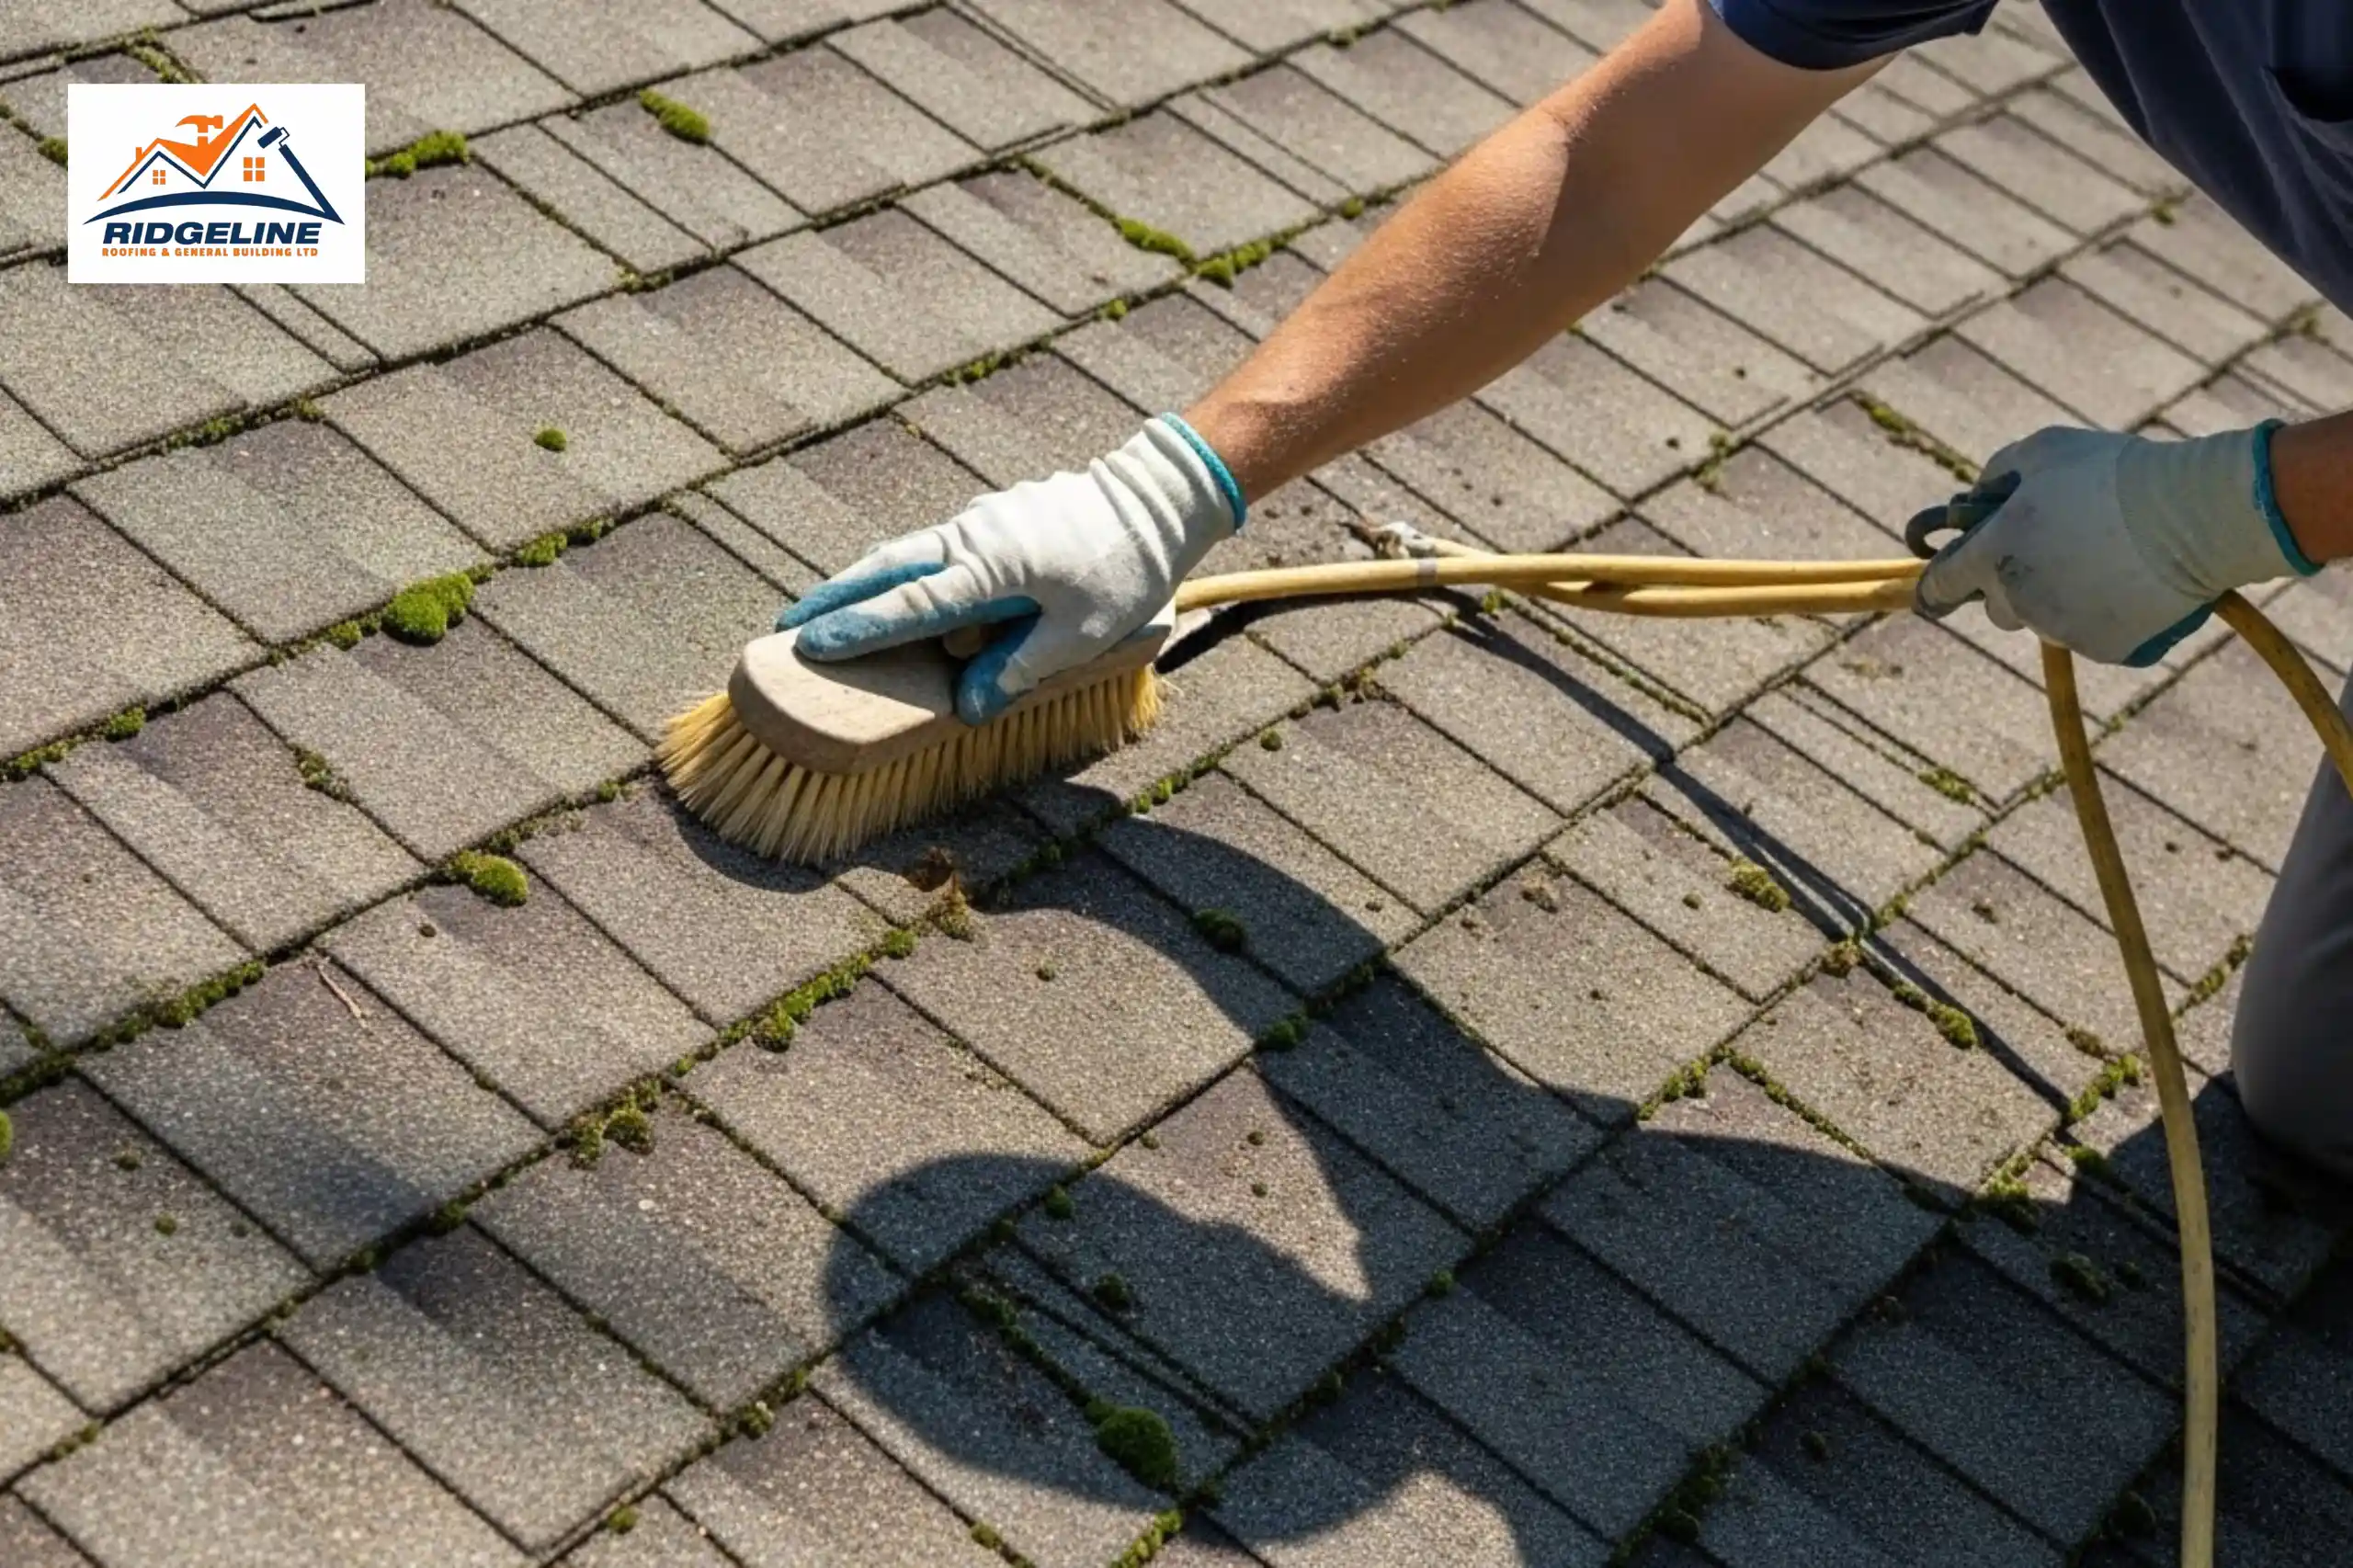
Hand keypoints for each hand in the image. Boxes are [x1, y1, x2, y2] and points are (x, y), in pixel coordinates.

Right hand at [780, 416, 1243, 723]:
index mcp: (990, 570)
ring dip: (859, 580)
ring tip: (822, 609)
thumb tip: (965, 706)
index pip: (908, 605)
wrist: (1156, 500)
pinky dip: (898, 568)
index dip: (858, 628)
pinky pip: (931, 546)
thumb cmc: (1123, 571)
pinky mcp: (992, 517)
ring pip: (903, 553)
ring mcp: (979, 522)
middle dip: (833, 598)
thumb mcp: (1080, 636)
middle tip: (787, 627)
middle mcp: (973, 538)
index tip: (809, 644)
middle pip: (885, 569)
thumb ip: (1019, 670)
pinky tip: (888, 584)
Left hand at [1912, 422, 2313, 665]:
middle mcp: (2019, 602)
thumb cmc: (2115, 473)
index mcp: (1994, 556)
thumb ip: (1997, 475)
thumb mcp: (2045, 451)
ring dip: (2063, 598)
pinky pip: (2096, 635)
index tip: (1936, 590)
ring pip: (2047, 622)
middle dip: (2012, 584)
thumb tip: (1976, 499)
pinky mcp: (2109, 649)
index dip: (1935, 586)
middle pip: (1998, 608)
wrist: (2197, 512)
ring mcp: (2064, 631)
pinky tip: (2139, 580)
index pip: (1938, 586)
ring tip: (2110, 557)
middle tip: (2057, 550)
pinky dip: (2111, 614)